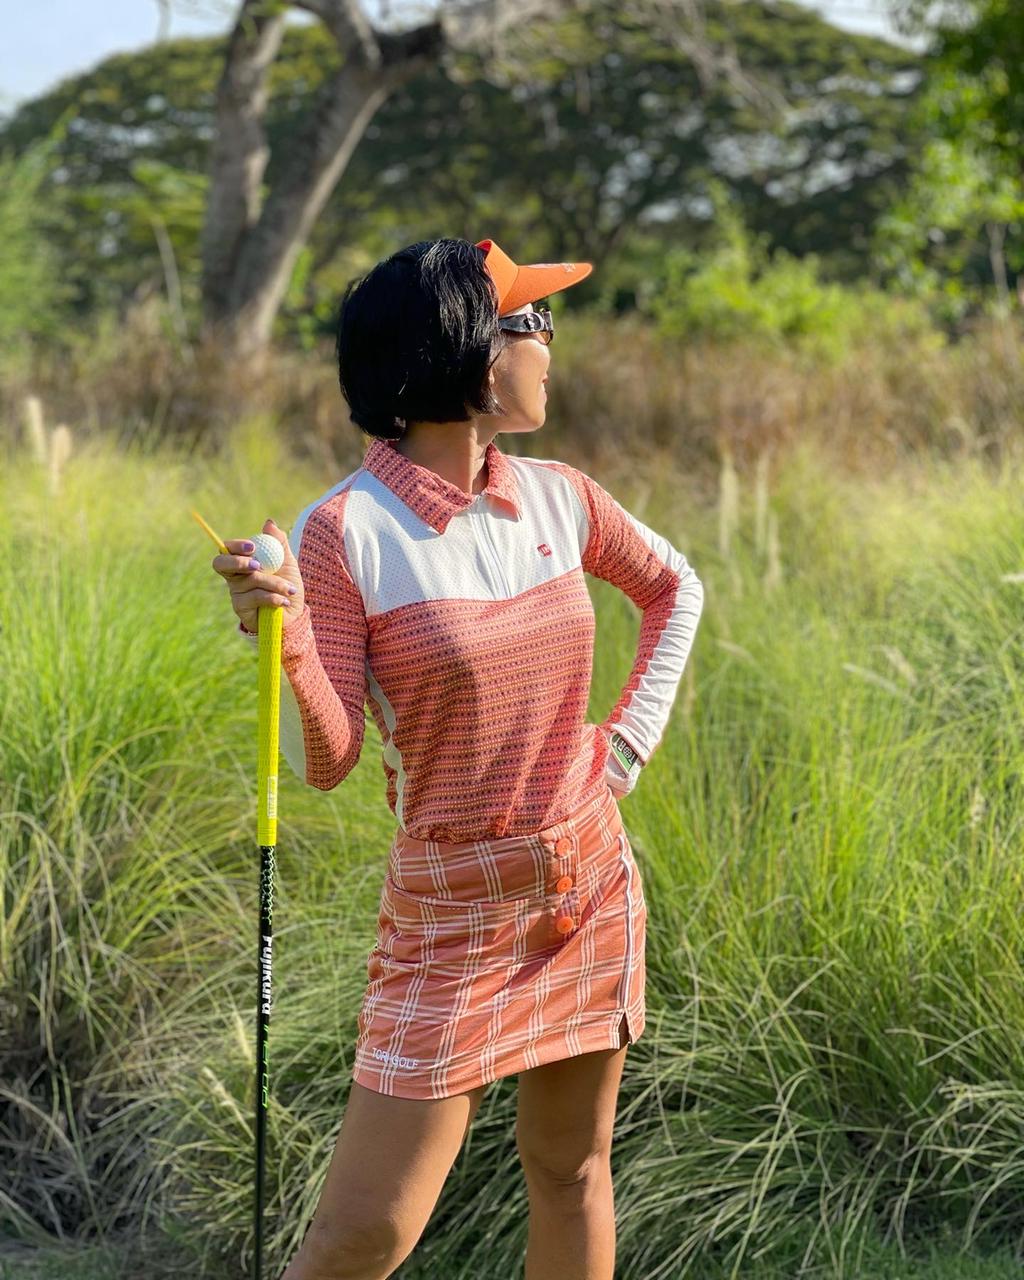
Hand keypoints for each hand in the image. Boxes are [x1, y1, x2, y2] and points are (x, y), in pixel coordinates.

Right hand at [211, 517, 304, 634]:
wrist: (294, 614)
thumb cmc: (288, 586)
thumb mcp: (287, 562)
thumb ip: (278, 543)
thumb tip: (268, 522)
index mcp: (243, 562)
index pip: (227, 549)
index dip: (234, 546)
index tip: (252, 547)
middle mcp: (235, 576)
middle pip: (220, 564)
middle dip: (238, 562)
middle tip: (258, 566)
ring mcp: (236, 592)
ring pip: (250, 581)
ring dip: (275, 583)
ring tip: (290, 589)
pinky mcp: (240, 608)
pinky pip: (255, 597)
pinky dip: (274, 597)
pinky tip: (284, 601)